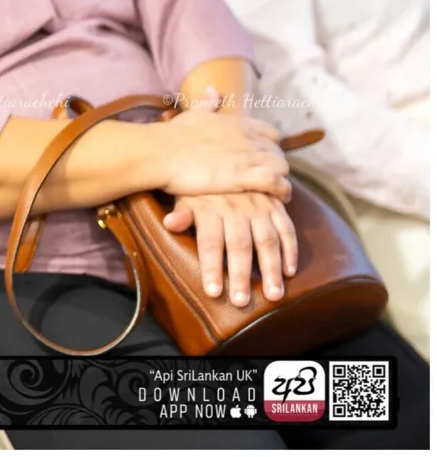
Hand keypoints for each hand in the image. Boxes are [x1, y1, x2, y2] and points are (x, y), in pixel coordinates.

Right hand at [155, 109, 290, 201]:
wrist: (160, 152)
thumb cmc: (172, 135)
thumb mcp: (193, 113)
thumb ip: (207, 103)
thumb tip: (213, 89)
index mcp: (237, 123)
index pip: (270, 133)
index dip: (268, 145)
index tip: (259, 157)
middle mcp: (247, 137)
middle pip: (278, 151)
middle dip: (274, 164)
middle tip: (264, 178)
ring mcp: (248, 156)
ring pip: (282, 166)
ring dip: (280, 178)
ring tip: (274, 192)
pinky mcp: (245, 176)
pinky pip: (277, 182)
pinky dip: (281, 190)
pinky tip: (277, 198)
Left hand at [163, 192, 297, 307]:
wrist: (225, 157)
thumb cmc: (201, 187)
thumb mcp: (185, 195)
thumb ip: (182, 213)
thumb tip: (169, 224)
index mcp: (211, 210)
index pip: (210, 242)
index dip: (211, 267)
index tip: (212, 292)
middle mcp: (237, 209)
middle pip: (239, 246)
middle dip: (240, 275)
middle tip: (241, 302)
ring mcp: (259, 207)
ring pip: (267, 241)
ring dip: (271, 269)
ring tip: (273, 296)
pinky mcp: (276, 206)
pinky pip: (287, 229)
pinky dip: (290, 250)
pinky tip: (289, 272)